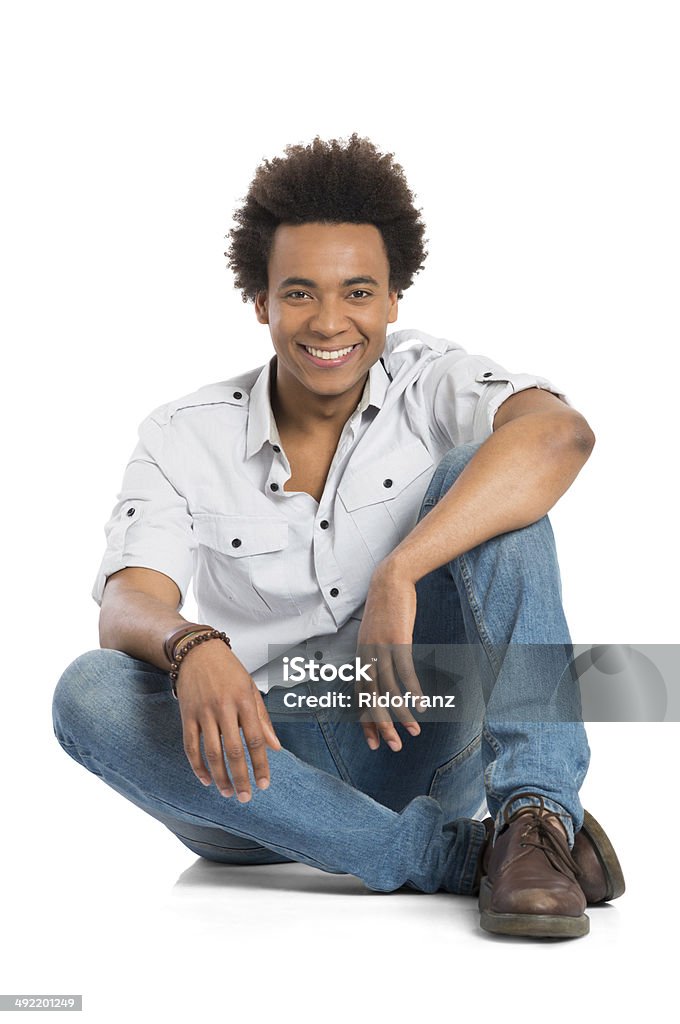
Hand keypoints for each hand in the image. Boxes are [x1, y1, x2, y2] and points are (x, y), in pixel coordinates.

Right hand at [175, 639, 281, 800]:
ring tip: (227, 793)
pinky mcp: (187, 715)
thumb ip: (263, 719)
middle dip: (241, 778)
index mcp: (244, 701)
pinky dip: (197, 766)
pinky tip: (206, 779)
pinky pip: (191, 746)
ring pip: (211, 753)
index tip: (265, 783)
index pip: (255, 740)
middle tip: (246, 797)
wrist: (198, 651)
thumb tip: (276, 748)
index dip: (261, 765)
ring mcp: (203, 712)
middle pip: (234, 751)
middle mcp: (224, 708)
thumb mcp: (251, 689)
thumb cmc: (229, 670)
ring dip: (220, 777)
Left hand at [355, 559, 425, 751]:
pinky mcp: (397, 640)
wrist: (390, 579)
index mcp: (360, 656)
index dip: (366, 720)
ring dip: (401, 713)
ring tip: (414, 731)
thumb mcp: (377, 634)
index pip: (360, 696)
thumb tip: (383, 673)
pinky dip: (413, 690)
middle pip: (372, 698)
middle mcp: (366, 655)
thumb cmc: (386, 608)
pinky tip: (422, 705)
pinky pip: (405, 671)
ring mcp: (381, 648)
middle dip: (382, 725)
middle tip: (393, 746)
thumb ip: (376, 654)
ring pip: (388, 689)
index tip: (374, 742)